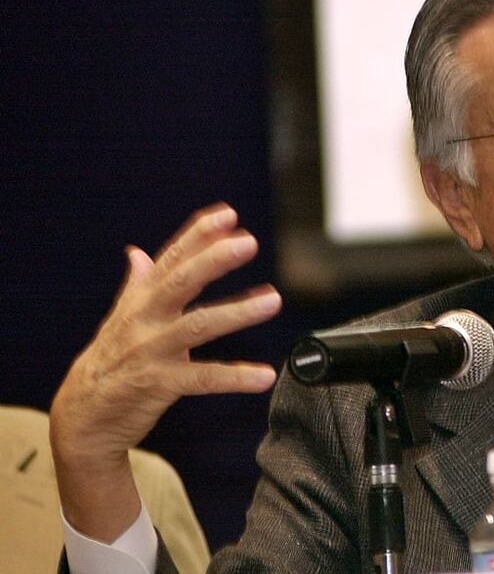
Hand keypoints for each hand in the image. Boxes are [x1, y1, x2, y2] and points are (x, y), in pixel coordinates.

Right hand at [50, 203, 280, 540]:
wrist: (81, 417)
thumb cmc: (110, 361)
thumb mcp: (122, 319)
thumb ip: (138, 285)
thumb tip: (138, 253)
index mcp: (141, 300)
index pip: (172, 259)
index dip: (198, 235)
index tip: (228, 215)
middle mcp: (144, 319)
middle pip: (180, 282)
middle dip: (214, 259)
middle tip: (248, 242)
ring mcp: (150, 350)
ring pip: (197, 326)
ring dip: (237, 311)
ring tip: (273, 299)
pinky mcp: (158, 384)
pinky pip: (202, 378)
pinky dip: (235, 377)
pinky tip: (264, 375)